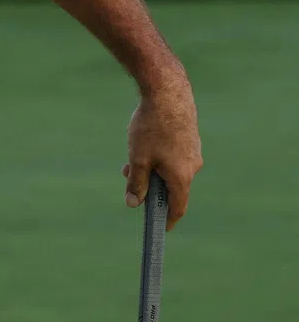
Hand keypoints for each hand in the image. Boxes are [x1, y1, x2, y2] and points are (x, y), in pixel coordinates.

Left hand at [122, 70, 202, 229]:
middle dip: (150, 186)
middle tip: (129, 176)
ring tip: (132, 154)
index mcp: (182, 177)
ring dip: (152, 167)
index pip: (178, 207)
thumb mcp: (138, 158)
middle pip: (171, 187)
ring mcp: (193, 152)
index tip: (161, 228)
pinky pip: (175, 155)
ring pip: (171, 168)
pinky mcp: (190, 138)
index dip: (168, 220)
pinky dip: (159, 155)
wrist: (168, 93)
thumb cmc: (152, 127)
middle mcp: (193, 167)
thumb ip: (136, 183)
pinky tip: (145, 140)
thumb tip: (133, 204)